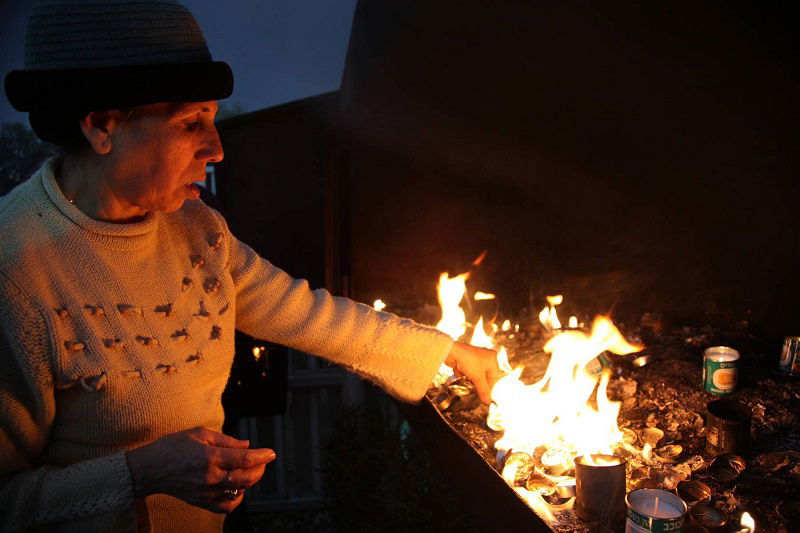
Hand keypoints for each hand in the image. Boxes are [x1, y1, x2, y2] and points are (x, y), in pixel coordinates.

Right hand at [125, 426, 275, 513]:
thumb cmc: (174, 446)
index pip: (245, 459)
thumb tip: (247, 444)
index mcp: (210, 457)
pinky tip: (238, 487)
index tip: (272, 452)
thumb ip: (226, 440)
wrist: (150, 468)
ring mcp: (206, 492)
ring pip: (239, 491)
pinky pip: (226, 506)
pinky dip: (237, 498)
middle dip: (260, 468)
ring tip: (250, 470)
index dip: (262, 456)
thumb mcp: (200, 434)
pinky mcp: (201, 502)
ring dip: (250, 481)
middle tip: (262, 460)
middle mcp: (210, 477)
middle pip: (246, 477)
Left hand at [444, 341, 503, 402]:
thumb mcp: (477, 377)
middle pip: (483, 377)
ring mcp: (475, 358)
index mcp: (492, 359)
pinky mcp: (466, 360)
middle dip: (476, 382)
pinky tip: (460, 371)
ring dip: (469, 378)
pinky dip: (463, 373)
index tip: (485, 398)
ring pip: (474, 375)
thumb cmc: (468, 360)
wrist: (451, 351)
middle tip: (474, 390)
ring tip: (466, 377)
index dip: (488, 388)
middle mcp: (485, 357)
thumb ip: (483, 390)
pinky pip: (467, 371)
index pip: (493, 378)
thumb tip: (488, 401)